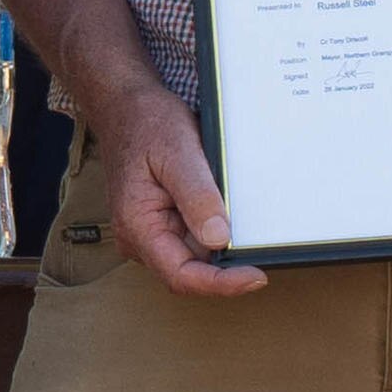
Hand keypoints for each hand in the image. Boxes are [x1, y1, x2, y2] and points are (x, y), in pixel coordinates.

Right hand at [76, 80, 258, 295]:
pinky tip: (230, 209)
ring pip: (196, 257)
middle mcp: (140, 238)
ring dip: (223, 245)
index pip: (181, 276)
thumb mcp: (177, 152)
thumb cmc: (146, 123)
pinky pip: (195, 238)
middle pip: (191, 272)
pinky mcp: (163, 222)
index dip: (221, 284)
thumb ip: (197, 197)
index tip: (256, 276)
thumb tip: (219, 238)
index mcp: (137, 227)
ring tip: (247, 219)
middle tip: (265, 249)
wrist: (126, 106)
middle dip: (227, 266)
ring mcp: (151, 232)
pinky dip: (216, 228)